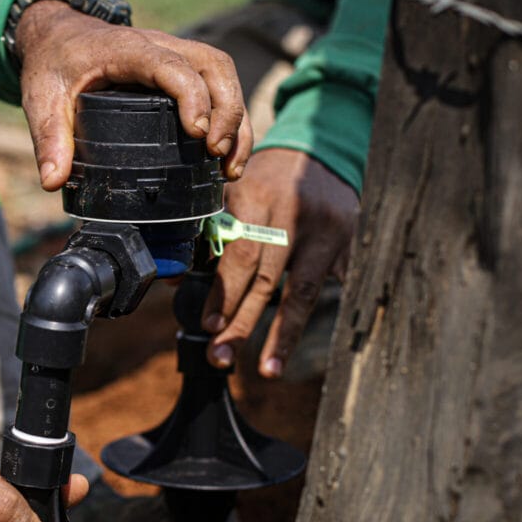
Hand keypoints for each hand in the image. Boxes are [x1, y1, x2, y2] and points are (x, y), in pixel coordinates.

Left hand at [14, 0, 251, 188]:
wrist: (58, 36)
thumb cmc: (54, 64)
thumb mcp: (42, 99)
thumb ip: (48, 139)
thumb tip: (52, 181)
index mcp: (128, 50)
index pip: (172, 66)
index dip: (192, 97)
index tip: (198, 134)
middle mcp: (159, 46)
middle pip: (213, 66)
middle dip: (226, 112)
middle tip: (217, 156)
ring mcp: (174, 54)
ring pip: (222, 73)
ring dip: (236, 117)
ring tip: (230, 165)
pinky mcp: (180, 67)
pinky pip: (217, 82)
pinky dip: (230, 116)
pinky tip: (226, 155)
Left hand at [202, 148, 359, 376]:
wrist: (320, 151)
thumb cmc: (264, 178)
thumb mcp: (231, 190)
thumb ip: (206, 232)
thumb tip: (173, 280)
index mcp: (259, 199)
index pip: (239, 256)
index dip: (223, 294)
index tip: (208, 324)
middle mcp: (295, 216)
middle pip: (267, 281)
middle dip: (242, 324)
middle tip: (220, 357)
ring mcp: (327, 233)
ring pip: (302, 293)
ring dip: (282, 336)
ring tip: (267, 371)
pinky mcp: (348, 245)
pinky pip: (332, 289)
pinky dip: (318, 318)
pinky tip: (301, 345)